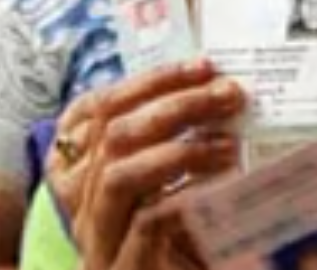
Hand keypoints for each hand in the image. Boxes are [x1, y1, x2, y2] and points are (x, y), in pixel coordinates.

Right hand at [70, 60, 243, 269]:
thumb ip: (186, 156)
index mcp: (94, 181)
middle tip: (228, 93)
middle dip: (173, 105)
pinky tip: (222, 187)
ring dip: (178, 149)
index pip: (102, 111)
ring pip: (118, 176)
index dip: (151, 82)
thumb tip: (225, 101)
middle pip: (113, 135)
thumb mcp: (186, 199)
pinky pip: (148, 224)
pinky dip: (185, 197)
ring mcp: (101, 244)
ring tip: (229, 144)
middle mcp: (87, 209)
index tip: (203, 65)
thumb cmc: (189, 255)